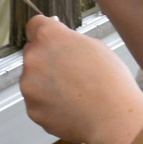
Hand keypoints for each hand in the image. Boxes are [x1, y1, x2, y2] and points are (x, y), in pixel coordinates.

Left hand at [20, 15, 142, 143]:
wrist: (113, 118)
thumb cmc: (110, 82)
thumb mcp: (95, 47)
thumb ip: (70, 41)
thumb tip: (60, 42)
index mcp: (49, 37)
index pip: (35, 25)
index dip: (45, 32)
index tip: (51, 39)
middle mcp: (33, 59)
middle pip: (33, 53)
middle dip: (47, 60)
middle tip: (71, 72)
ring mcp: (29, 86)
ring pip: (33, 79)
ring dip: (46, 83)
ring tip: (73, 93)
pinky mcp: (32, 109)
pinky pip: (37, 102)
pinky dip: (48, 104)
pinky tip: (69, 106)